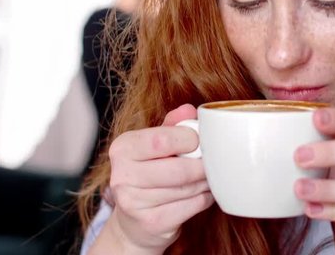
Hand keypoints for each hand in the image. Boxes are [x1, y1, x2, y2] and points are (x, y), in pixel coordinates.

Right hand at [104, 104, 214, 253]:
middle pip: (179, 169)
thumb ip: (171, 126)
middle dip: (202, 165)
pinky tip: (202, 193)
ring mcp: (134, 203)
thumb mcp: (154, 146)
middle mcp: (122, 175)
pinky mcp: (152, 223)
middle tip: (212, 162)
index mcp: (123, 148)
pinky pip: (192, 205)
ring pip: (188, 188)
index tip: (200, 141)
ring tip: (207, 177)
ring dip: (205, 181)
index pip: (162, 140)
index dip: (190, 139)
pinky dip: (205, 198)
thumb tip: (188, 110)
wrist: (135, 223)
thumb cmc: (149, 175)